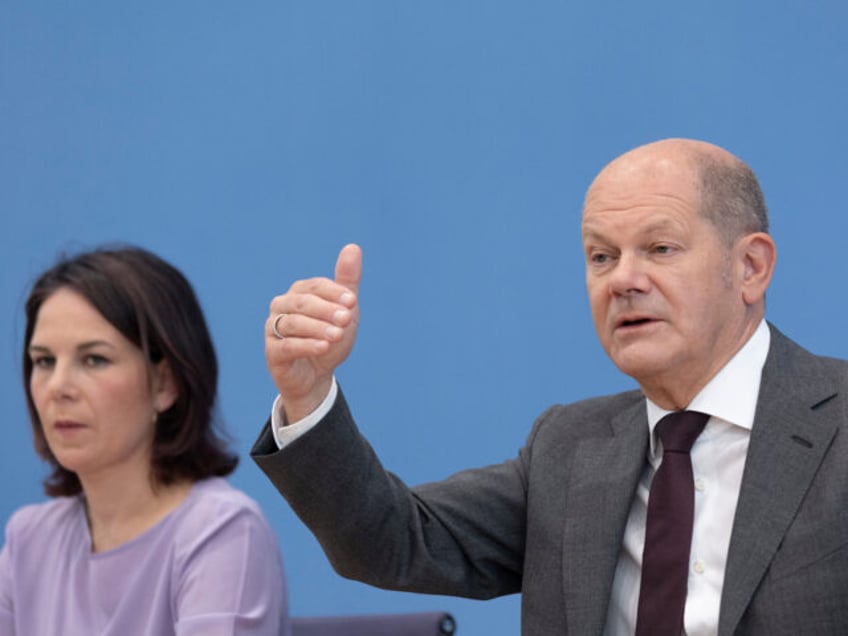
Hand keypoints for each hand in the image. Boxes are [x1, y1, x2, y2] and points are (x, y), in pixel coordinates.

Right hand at [265, 244, 361, 422]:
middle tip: (347, 318)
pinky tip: (324, 347)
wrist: (317, 376)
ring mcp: (274, 329)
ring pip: (294, 323)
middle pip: (303, 303)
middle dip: (327, 310)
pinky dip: (307, 345)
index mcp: (299, 293)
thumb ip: (347, 281)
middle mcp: (282, 307)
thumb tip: (353, 247)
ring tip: (338, 335)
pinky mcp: (272, 352)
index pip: (315, 286)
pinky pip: (287, 346)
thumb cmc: (329, 337)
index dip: (334, 292)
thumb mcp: (343, 310)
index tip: (352, 302)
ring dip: (318, 328)